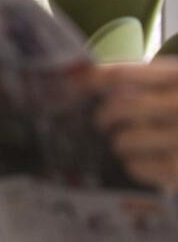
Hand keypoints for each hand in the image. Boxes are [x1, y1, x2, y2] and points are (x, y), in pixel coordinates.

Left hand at [92, 60, 177, 189]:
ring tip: (128, 140)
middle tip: (102, 120)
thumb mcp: (176, 82)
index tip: (74, 84)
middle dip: (103, 115)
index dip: (92, 79)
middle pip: (119, 108)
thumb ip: (141, 77)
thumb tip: (82, 76)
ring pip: (123, 140)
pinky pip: (134, 167)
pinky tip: (146, 158)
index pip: (123, 74)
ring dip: (119, 141)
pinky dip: (133, 163)